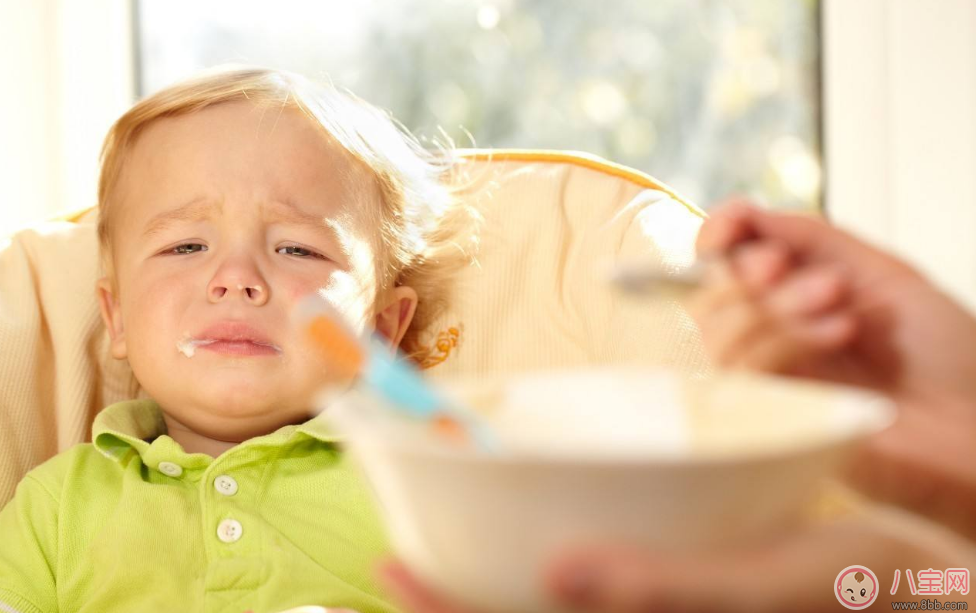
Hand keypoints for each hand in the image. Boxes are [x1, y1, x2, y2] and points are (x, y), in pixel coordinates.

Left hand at [380, 508, 975, 612]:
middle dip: (455, 602)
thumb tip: (561, 577)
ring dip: (486, 585)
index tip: (392, 568)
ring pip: (544, 612)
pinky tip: (528, 538)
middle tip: (395, 559)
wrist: (910, 585)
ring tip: (439, 546)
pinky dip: (537, 572)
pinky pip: (587, 592)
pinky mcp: (667, 599)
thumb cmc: (852, 588)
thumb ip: (669, 585)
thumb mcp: (767, 586)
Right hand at [693, 199, 975, 403]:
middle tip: (782, 264)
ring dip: (774, 302)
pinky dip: (785, 337)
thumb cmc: (949, 362)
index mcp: (793, 305)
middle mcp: (772, 344)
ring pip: (718, 336)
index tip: (734, 221)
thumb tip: (750, 213)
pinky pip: (742, 373)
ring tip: (835, 296)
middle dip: (744, 268)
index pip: (721, 268)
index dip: (717, 237)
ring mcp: (771, 386)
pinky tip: (838, 330)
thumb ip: (815, 241)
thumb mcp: (884, 275)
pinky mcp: (774, 423)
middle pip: (708, 299)